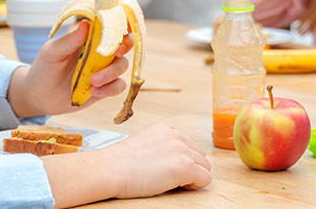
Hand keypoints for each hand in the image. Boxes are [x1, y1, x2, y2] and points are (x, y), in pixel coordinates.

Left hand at [7, 20, 132, 116]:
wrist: (39, 96)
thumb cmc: (44, 68)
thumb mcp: (52, 52)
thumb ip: (70, 40)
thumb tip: (86, 24)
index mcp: (88, 37)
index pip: (109, 25)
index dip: (121, 22)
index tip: (123, 25)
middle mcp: (100, 52)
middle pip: (125, 43)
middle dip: (125, 45)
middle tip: (116, 52)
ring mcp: (104, 69)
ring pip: (122, 65)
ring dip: (112, 72)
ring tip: (93, 81)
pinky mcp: (105, 87)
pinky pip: (118, 86)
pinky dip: (110, 88)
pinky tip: (94, 91)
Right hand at [41, 123, 210, 207]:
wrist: (111, 169)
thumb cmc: (119, 163)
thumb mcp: (142, 145)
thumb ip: (158, 147)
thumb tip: (168, 161)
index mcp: (164, 130)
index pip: (187, 145)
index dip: (182, 160)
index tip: (169, 169)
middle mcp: (176, 136)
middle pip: (199, 155)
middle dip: (191, 167)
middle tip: (172, 178)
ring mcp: (182, 150)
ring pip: (205, 166)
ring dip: (193, 176)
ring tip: (173, 182)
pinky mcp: (185, 167)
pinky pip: (205, 178)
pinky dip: (196, 185)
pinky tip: (179, 186)